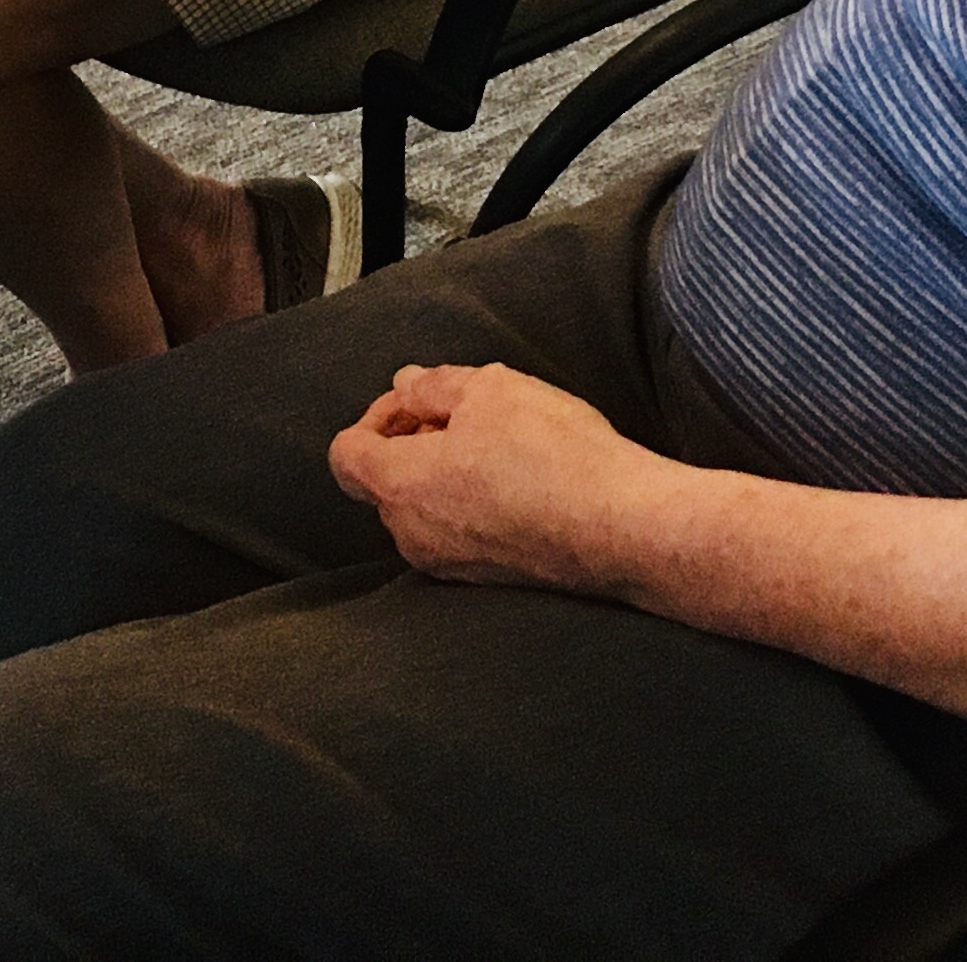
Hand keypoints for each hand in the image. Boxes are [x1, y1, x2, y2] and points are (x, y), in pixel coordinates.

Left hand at [326, 362, 679, 595]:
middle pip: (384, 481)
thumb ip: (433, 386)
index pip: (346, 454)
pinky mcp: (486, 579)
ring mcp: (449, 564)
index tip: (420, 402)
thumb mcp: (490, 389)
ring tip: (499, 444)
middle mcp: (412, 535)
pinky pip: (458, 533)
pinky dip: (472, 504)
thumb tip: (407, 386)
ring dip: (445, 473)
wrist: (620, 527)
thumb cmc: (552, 455)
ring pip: (423, 509)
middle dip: (413, 441)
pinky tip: (520, 480)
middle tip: (465, 415)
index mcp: (399, 486)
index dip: (377, 416)